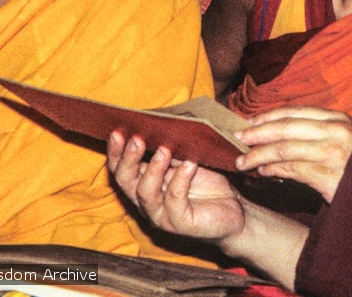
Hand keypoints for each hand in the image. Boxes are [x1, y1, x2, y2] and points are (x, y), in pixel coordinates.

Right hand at [106, 131, 243, 241]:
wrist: (235, 209)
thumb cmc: (210, 182)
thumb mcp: (187, 160)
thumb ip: (171, 150)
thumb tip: (159, 126)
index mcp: (144, 184)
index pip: (120, 169)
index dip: (116, 152)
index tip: (117, 131)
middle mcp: (147, 202)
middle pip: (126, 182)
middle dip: (128, 159)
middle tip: (137, 139)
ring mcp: (162, 215)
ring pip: (146, 193)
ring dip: (153, 169)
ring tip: (165, 149)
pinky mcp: (181, 223)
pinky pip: (175, 201)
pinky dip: (181, 180)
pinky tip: (190, 164)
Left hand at [234, 106, 351, 202]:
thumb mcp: (346, 138)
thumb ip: (319, 131)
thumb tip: (282, 130)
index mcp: (337, 119)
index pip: (296, 111)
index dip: (269, 115)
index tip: (250, 120)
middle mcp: (334, 131)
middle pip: (285, 127)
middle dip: (258, 132)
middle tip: (237, 138)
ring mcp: (331, 153)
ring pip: (284, 149)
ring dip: (258, 155)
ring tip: (242, 162)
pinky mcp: (327, 176)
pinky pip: (291, 170)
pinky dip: (273, 170)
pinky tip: (262, 173)